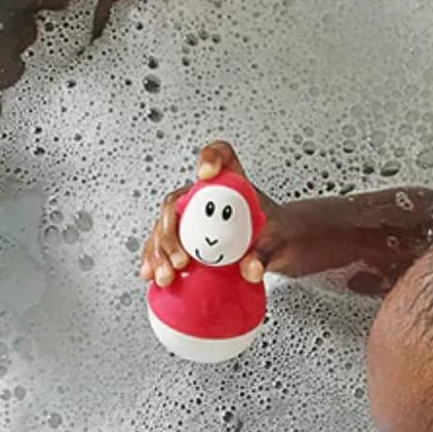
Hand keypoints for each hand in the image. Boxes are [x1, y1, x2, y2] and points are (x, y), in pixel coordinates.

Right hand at [139, 140, 281, 287]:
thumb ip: (265, 253)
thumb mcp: (278, 243)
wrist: (278, 249)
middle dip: (171, 229)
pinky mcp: (188, 239)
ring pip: (164, 226)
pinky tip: (153, 275)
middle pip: (178, 200)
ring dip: (159, 250)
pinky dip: (155, 260)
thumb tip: (251, 268)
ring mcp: (195, 218)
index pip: (220, 156)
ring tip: (167, 275)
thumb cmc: (279, 235)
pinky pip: (163, 245)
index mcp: (234, 184)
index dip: (209, 158)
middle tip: (182, 259)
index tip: (206, 175)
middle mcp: (208, 197)